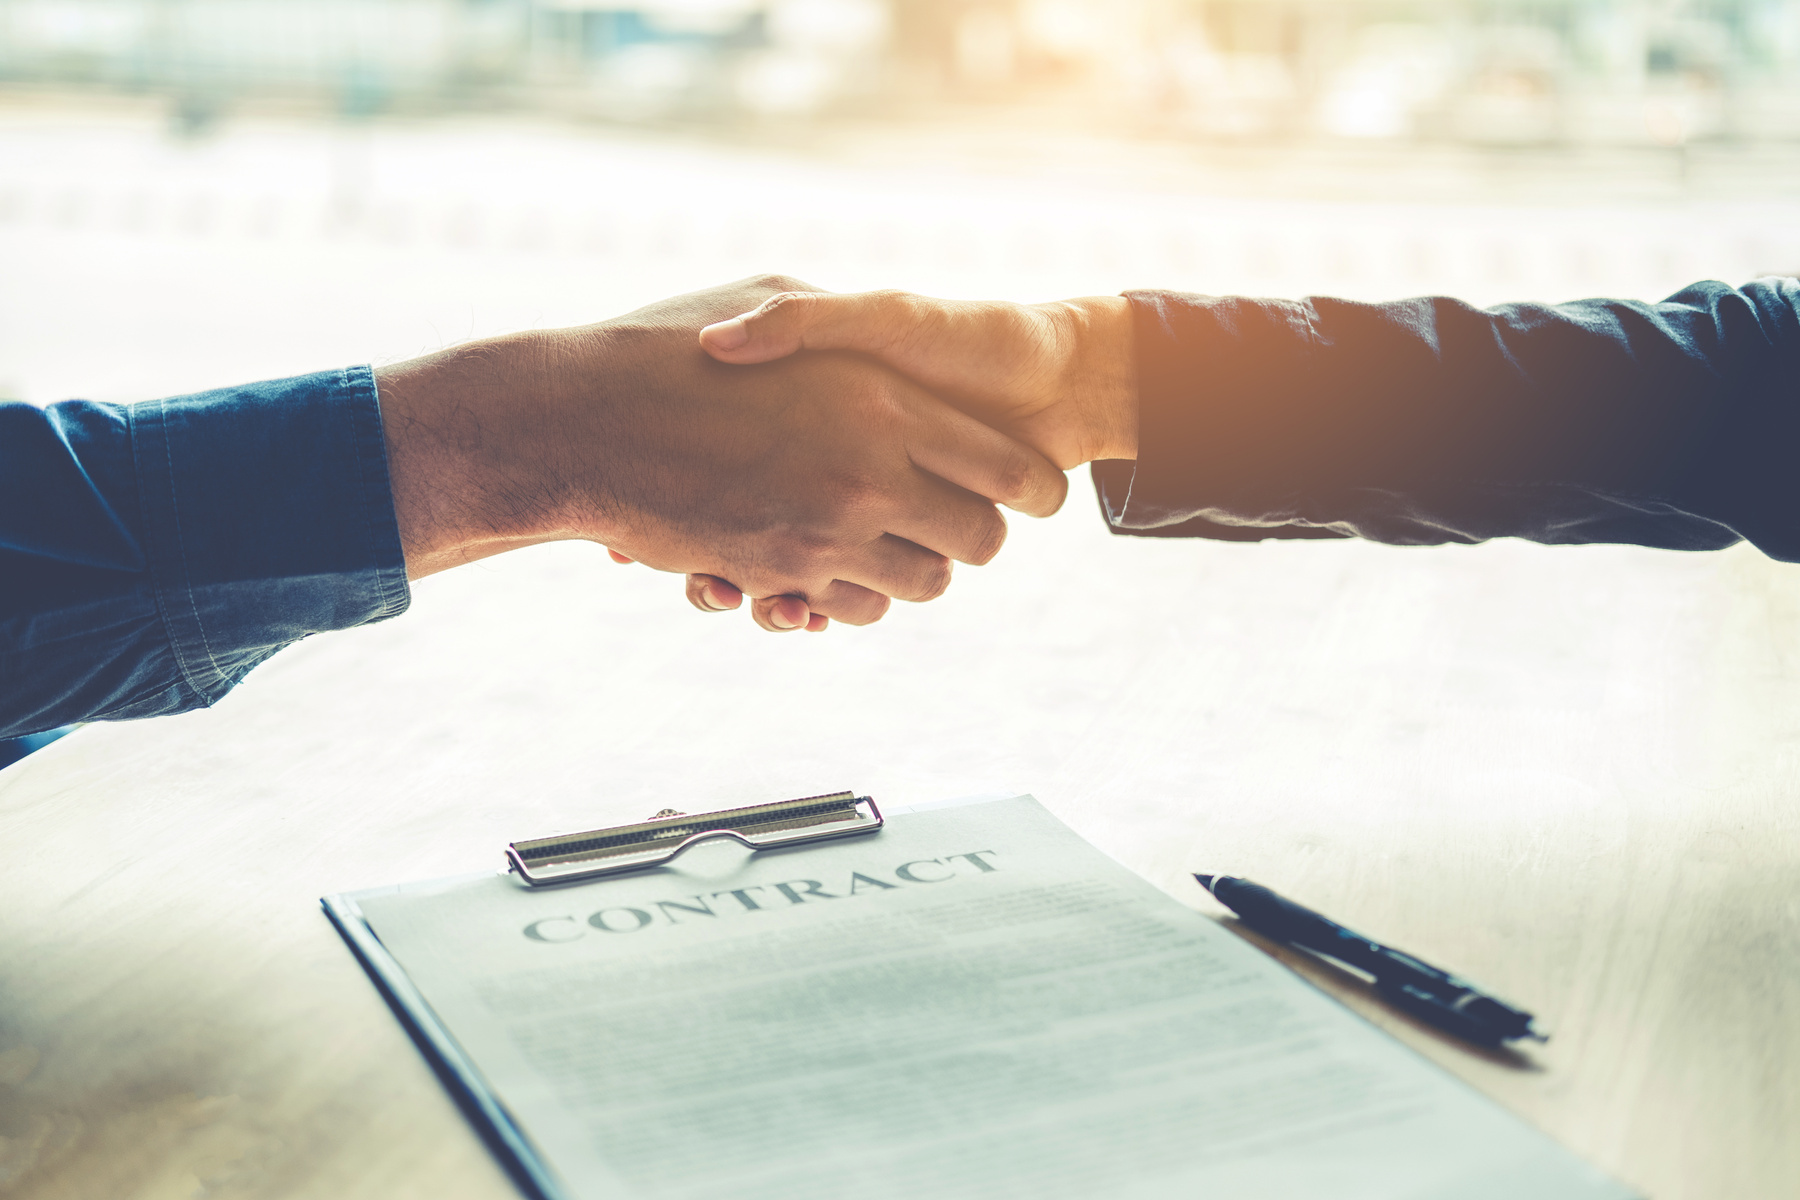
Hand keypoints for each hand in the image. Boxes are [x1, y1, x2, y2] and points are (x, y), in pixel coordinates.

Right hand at [373, 276, 1068, 631]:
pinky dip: (848, 599)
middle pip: (979, 545)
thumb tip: (892, 355)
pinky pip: (848, 609)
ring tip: (888, 542)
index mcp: (883, 398)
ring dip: (913, 574)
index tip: (1026, 490)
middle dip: (974, 541)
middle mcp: (869, 472)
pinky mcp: (778, 573)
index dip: (1031, 488)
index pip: (1009, 471)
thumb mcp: (770, 295)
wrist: (576, 419)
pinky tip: (828, 569)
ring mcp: (825, 531)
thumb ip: (842, 322)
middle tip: (954, 522)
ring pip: (922, 588)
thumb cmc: (671, 344)